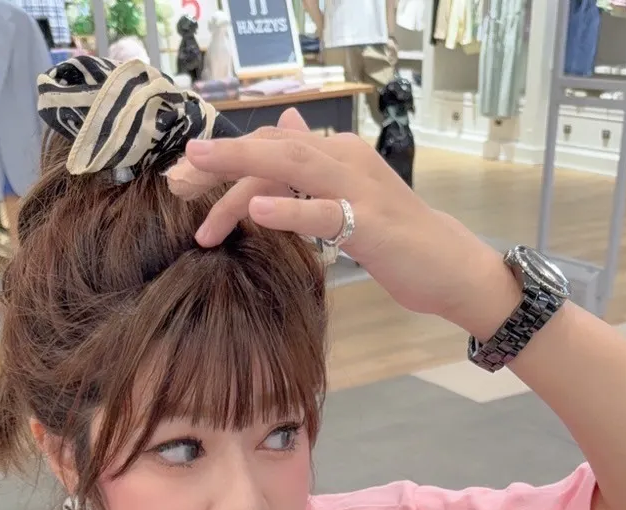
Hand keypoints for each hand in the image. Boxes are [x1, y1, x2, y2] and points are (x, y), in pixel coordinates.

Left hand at [175, 110, 504, 323]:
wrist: (449, 265)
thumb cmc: (398, 240)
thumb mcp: (350, 198)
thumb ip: (316, 168)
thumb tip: (290, 128)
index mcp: (338, 154)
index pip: (275, 145)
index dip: (228, 157)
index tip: (187, 179)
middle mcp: (345, 160)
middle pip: (273, 149)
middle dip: (220, 160)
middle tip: (176, 180)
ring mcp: (358, 189)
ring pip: (290, 167)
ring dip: (239, 170)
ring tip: (197, 177)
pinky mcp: (368, 224)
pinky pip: (322, 212)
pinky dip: (287, 209)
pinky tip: (256, 213)